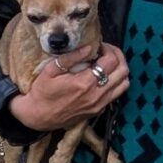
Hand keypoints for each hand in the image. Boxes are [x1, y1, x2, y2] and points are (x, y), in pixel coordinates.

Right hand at [8, 43, 128, 132]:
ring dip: (120, 70)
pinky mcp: (98, 111)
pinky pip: (116, 94)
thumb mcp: (51, 70)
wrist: (38, 117)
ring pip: (124, 84)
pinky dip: (115, 83)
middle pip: (123, 71)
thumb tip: (89, 47)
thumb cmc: (42, 92)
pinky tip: (102, 77)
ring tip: (107, 64)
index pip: (111, 61)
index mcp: (84, 83)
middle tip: (106, 52)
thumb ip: (71, 57)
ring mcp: (99, 105)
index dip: (108, 49)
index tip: (99, 46)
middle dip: (118, 56)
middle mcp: (96, 95)